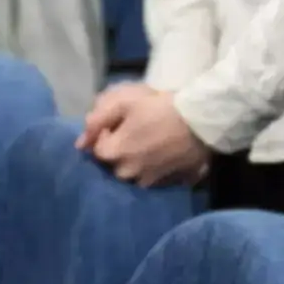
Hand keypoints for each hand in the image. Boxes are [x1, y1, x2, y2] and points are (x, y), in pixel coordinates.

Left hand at [86, 87, 211, 187]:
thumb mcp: (126, 101)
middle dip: (121, 151)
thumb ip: (99, 118)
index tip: (121, 123)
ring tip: (153, 145)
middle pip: (115, 165)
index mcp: (115, 153)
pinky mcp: (170, 182)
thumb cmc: (162, 107)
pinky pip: (156, 178)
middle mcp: (128, 172)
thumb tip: (81, 142)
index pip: (97, 150)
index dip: (106, 135)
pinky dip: (158, 169)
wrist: (203, 119)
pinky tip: (167, 155)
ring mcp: (150, 180)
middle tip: (137, 134)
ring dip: (139, 162)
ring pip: (135, 173)